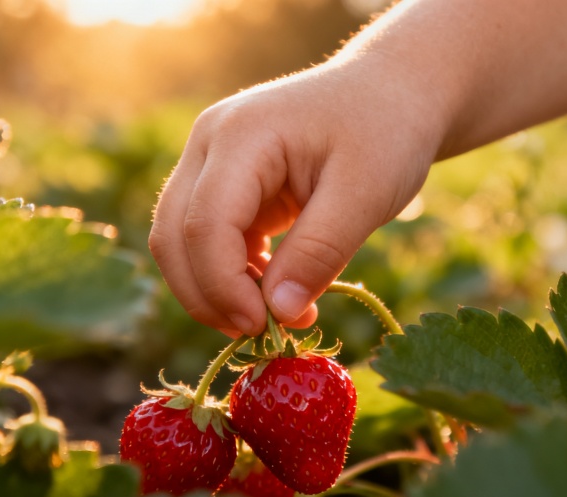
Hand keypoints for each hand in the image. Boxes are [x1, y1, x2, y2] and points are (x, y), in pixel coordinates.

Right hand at [149, 61, 441, 336]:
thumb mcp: (366, 193)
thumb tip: (278, 315)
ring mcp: (210, 162)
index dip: (224, 287)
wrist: (392, 93)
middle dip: (209, 297)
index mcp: (240, 135)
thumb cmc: (385, 132)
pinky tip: (277, 293)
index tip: (266, 328)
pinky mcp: (224, 185)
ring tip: (278, 317)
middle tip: (264, 334)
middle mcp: (209, 144)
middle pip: (174, 236)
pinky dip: (232, 276)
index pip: (204, 225)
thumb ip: (319, 252)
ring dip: (217, 291)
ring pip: (181, 243)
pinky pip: (208, 241)